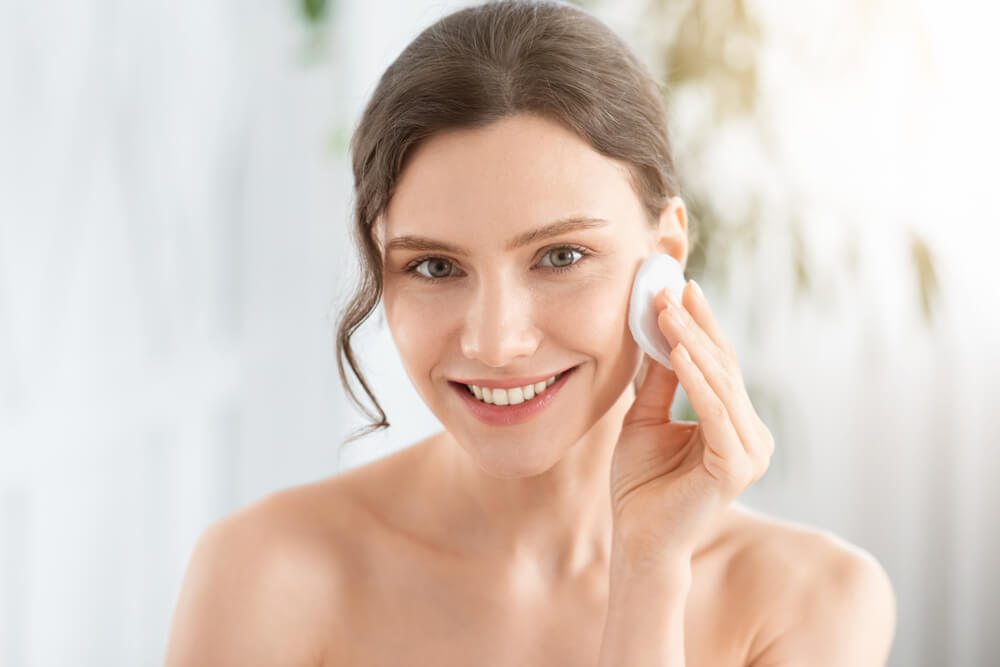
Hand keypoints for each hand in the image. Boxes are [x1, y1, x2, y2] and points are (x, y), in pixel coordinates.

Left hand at [609, 280, 774, 562]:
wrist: (638, 540)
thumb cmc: (641, 485)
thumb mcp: (645, 419)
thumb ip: (659, 382)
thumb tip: (662, 331)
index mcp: (734, 424)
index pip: (719, 364)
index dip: (700, 324)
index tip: (679, 287)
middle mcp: (751, 435)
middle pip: (723, 367)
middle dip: (695, 325)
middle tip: (671, 288)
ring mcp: (749, 452)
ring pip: (721, 384)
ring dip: (692, 343)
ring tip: (667, 310)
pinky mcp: (736, 467)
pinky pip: (714, 413)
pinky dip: (696, 381)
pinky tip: (676, 352)